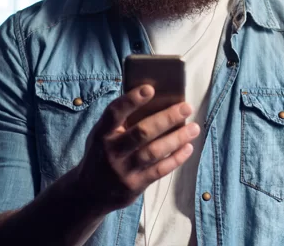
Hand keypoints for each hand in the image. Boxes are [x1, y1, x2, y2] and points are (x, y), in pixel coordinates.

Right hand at [70, 84, 199, 214]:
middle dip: (167, 118)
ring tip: (194, 128)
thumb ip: (121, 122)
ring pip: (154, 152)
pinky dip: (176, 158)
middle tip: (187, 107)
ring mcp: (123, 170)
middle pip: (142, 132)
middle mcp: (111, 152)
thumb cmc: (103, 153)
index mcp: (102, 133)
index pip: (114, 113)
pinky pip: (159, 170)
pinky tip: (187, 147)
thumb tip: (155, 99)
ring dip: (177, 138)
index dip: (131, 100)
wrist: (90, 193)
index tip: (150, 89)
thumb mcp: (103, 136)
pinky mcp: (134, 186)